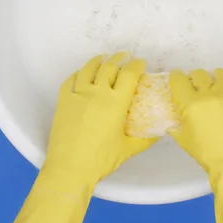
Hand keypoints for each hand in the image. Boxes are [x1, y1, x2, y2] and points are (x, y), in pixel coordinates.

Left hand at [42, 52, 157, 185]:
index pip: (129, 75)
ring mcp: (78, 94)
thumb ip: (145, 140)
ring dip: (98, 60)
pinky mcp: (63, 101)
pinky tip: (81, 74)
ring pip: (88, 69)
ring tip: (103, 57)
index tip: (141, 62)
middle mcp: (97, 93)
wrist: (69, 167)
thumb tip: (159, 134)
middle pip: (109, 66)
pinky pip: (70, 80)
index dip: (136, 65)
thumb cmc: (100, 159)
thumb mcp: (127, 150)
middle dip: (119, 58)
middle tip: (125, 55)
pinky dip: (78, 73)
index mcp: (116, 102)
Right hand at [169, 69, 222, 181]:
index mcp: (190, 104)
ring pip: (219, 74)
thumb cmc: (207, 155)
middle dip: (195, 77)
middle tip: (197, 84)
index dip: (176, 77)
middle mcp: (209, 94)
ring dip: (214, 78)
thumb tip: (173, 122)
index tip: (178, 79)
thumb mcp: (184, 140)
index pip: (178, 79)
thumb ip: (177, 127)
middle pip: (199, 74)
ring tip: (215, 85)